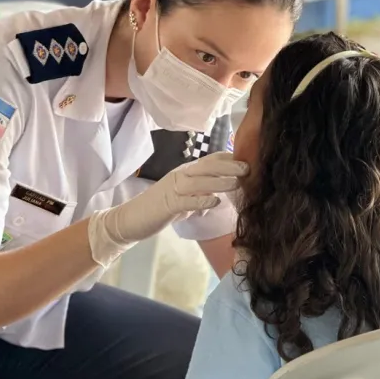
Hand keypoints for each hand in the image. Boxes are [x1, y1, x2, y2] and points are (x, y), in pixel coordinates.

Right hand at [88, 152, 247, 267]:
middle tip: (248, 168)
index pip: (210, 161)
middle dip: (228, 166)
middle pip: (207, 167)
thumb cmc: (158, 209)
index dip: (229, 159)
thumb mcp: (183, 199)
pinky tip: (215, 203)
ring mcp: (172, 189)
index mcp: (185, 173)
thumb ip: (199, 195)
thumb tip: (217, 197)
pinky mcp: (167, 204)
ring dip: (219, 182)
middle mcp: (180, 176)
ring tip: (238, 184)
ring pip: (199, 182)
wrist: (130, 219)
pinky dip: (201, 201)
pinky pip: (186, 201)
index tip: (249, 159)